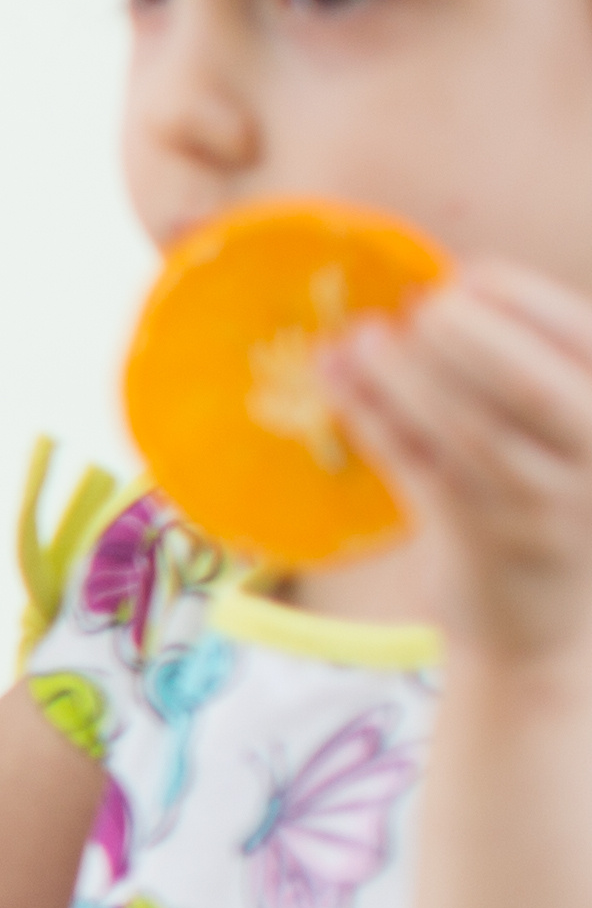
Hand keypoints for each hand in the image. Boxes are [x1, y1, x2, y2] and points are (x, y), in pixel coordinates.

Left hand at [332, 264, 591, 676]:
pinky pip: (417, 466)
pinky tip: (339, 380)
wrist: (545, 632)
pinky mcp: (477, 541)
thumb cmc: (553, 504)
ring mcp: (541, 508)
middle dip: (466, 335)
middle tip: (419, 306)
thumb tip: (446, 292)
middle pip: (528, 384)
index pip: (588, 341)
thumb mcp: (571, 437)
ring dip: (404, 374)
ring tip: (362, 336)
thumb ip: (531, 370)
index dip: (526, 301)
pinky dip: (373, 416)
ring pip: (466, 427)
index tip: (472, 275)